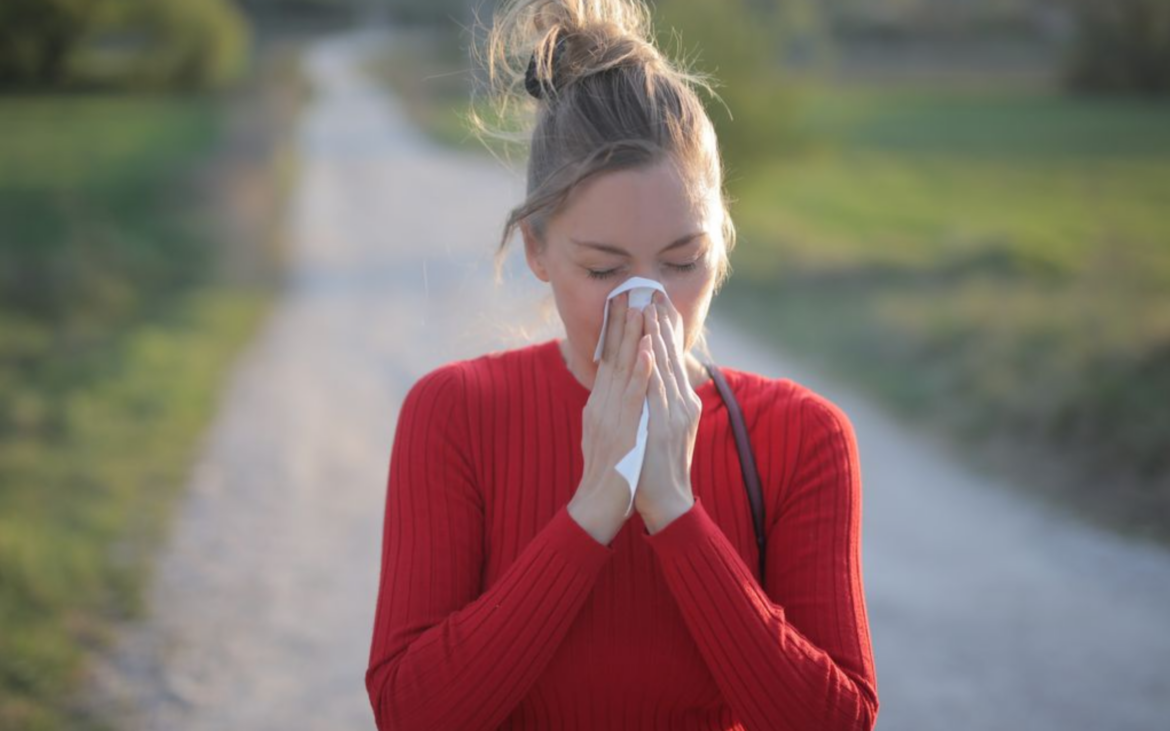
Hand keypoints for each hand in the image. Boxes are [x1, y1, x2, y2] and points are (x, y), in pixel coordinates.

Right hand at [568, 291, 654, 544]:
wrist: (598, 508)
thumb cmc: (607, 475)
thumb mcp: (605, 435)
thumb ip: (609, 409)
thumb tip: (615, 389)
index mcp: (598, 405)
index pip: (607, 359)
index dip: (614, 329)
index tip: (622, 302)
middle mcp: (600, 406)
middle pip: (612, 357)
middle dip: (622, 323)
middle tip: (630, 291)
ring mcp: (609, 417)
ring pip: (623, 369)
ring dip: (632, 337)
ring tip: (641, 308)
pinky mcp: (623, 431)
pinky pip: (633, 396)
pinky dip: (641, 371)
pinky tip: (649, 351)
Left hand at [635, 290, 700, 533]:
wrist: (666, 502)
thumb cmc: (656, 467)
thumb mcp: (661, 429)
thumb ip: (659, 404)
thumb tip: (651, 382)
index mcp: (680, 403)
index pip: (672, 359)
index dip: (665, 330)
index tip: (657, 303)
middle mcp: (682, 404)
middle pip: (672, 356)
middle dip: (663, 323)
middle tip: (655, 292)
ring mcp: (675, 414)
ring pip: (665, 367)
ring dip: (658, 336)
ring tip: (650, 307)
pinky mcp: (665, 426)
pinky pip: (657, 390)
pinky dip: (653, 367)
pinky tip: (649, 347)